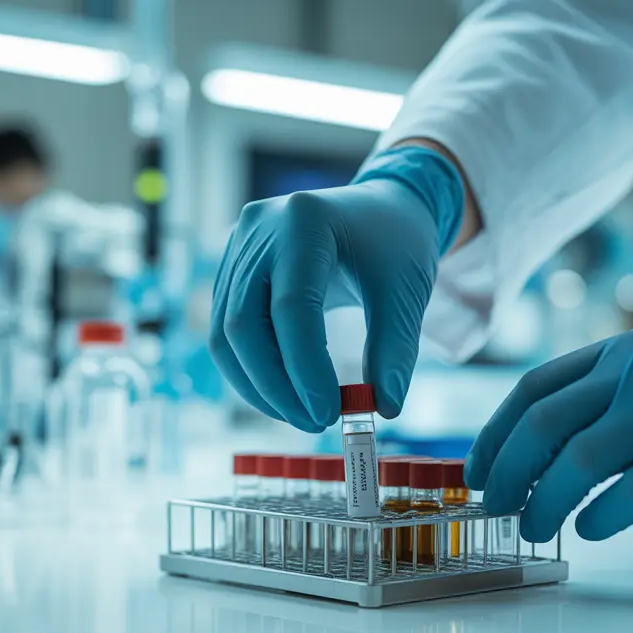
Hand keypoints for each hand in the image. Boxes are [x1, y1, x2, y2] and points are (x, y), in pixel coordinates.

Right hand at [209, 147, 463, 431]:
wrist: (381, 209)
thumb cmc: (396, 246)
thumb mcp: (406, 293)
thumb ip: (394, 351)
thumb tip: (383, 409)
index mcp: (305, 220)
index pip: (292, 307)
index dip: (305, 368)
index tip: (329, 413)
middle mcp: (259, 229)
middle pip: (244, 323)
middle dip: (275, 385)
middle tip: (314, 423)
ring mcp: (238, 247)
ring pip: (226, 333)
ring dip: (259, 386)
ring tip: (302, 416)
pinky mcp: (231, 270)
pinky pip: (227, 331)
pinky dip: (251, 371)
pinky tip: (283, 396)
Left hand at [466, 329, 632, 541]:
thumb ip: (602, 406)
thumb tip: (529, 462)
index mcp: (621, 351)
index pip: (534, 390)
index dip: (495, 434)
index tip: (477, 471)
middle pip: (543, 424)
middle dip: (507, 472)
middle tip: (494, 506)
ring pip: (577, 461)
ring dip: (543, 503)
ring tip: (532, 527)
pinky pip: (625, 495)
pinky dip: (596, 519)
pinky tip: (588, 531)